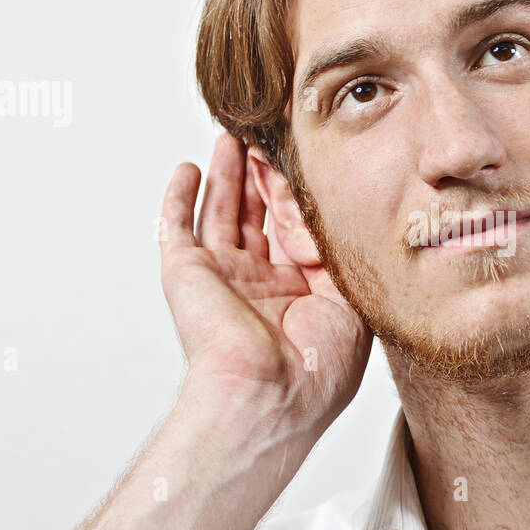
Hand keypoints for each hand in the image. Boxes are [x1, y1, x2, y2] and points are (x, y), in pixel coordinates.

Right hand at [158, 132, 371, 440]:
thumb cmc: (317, 367)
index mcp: (300, 295)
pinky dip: (179, 197)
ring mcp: (223, 278)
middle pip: (261, 215)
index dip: (303, 195)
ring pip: (223, 212)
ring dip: (228, 175)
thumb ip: (340, 257)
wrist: (272, 394)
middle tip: (269, 135)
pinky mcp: (187, 273)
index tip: (309, 160)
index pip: (300, 230)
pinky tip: (189, 169)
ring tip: (233, 137)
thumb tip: (334, 216)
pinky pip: (177, 227)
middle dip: (265, 176)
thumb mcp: (352, 302)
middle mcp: (261, 285)